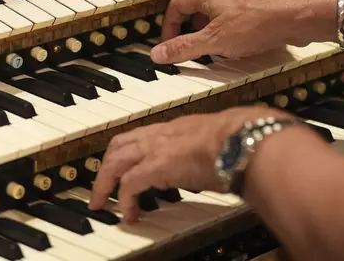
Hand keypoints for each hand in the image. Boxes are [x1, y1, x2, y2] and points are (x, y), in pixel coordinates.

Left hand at [88, 106, 291, 221]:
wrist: (242, 138)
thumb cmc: (241, 139)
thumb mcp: (219, 143)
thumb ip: (210, 153)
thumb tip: (217, 168)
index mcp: (176, 128)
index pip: (141, 135)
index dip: (128, 151)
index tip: (123, 166)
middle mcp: (162, 135)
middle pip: (119, 144)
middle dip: (106, 166)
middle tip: (101, 186)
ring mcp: (157, 149)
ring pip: (115, 161)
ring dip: (104, 183)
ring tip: (102, 203)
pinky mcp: (156, 167)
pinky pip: (128, 184)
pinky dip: (124, 200)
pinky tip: (130, 215)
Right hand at [150, 0, 334, 63]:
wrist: (299, 15)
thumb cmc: (259, 23)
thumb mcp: (214, 41)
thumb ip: (185, 48)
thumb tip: (157, 53)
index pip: (177, 3)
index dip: (169, 24)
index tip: (169, 42)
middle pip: (198, 3)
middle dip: (191, 25)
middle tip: (192, 43)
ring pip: (218, 7)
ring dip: (212, 25)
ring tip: (216, 44)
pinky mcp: (260, 1)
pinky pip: (237, 11)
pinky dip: (231, 25)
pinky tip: (241, 41)